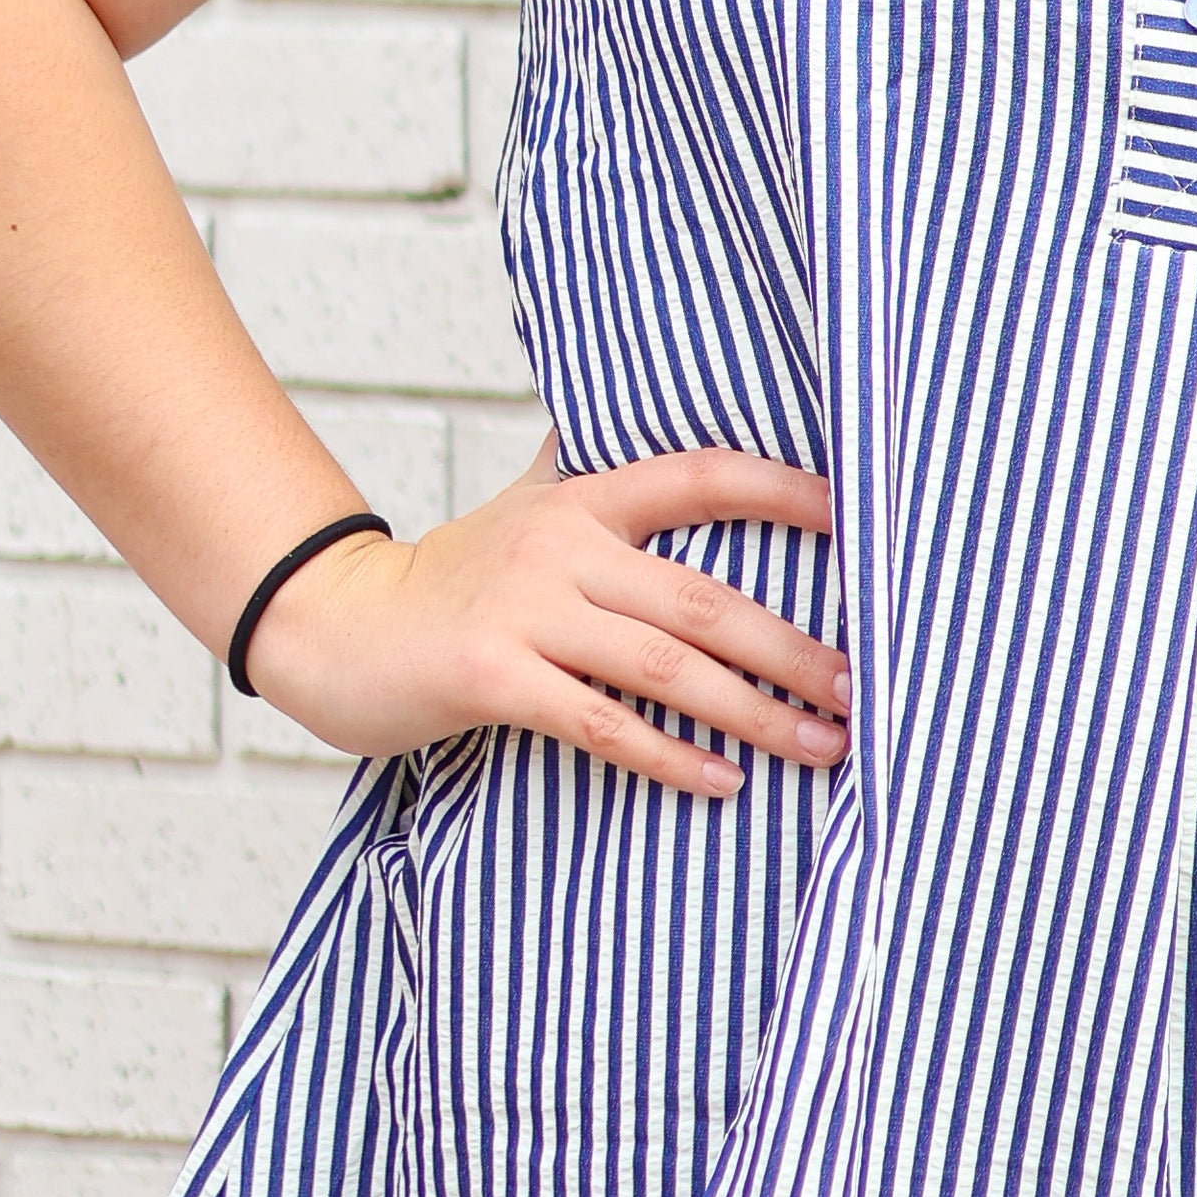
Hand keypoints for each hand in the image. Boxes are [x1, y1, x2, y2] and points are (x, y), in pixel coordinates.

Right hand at [242, 438, 846, 800]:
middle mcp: (561, 545)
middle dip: (793, 649)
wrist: (335, 626)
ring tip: (820, 746)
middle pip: (705, 599)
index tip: (856, 520)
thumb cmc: (453, 577)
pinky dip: (669, 755)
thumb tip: (665, 415)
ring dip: (754, 712)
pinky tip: (722, 781)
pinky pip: (599, 722)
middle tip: (861, 688)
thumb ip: (592, 470)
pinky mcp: (491, 676)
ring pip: (666, 665)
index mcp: (582, 498)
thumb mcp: (528, 505)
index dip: (781, 490)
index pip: (700, 475)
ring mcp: (524, 610)